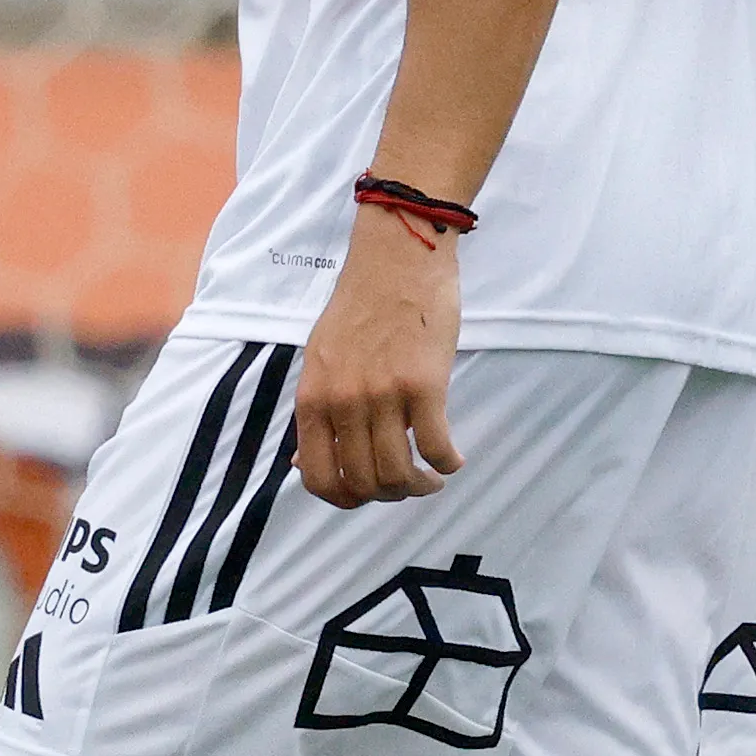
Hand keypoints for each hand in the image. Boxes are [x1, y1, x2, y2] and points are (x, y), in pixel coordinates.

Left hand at [296, 204, 465, 507]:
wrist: (397, 255)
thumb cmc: (363, 302)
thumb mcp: (321, 357)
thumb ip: (317, 408)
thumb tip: (302, 464)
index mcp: (314, 397)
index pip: (317, 478)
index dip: (344, 500)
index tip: (367, 495)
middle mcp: (343, 402)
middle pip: (362, 483)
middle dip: (388, 495)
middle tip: (409, 484)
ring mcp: (382, 394)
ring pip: (397, 474)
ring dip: (420, 486)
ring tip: (433, 477)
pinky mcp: (423, 384)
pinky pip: (436, 447)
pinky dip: (448, 463)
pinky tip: (454, 458)